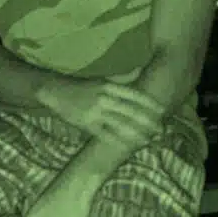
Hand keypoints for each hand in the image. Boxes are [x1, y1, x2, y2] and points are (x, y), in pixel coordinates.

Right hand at [43, 78, 167, 146]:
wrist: (55, 92)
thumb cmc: (82, 86)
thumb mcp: (102, 79)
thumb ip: (122, 77)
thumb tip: (140, 70)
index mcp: (109, 86)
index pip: (134, 95)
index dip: (150, 103)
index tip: (163, 111)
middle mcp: (104, 98)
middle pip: (130, 111)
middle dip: (147, 121)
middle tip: (161, 129)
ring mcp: (95, 111)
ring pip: (120, 123)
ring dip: (136, 133)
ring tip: (148, 139)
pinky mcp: (86, 123)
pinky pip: (104, 134)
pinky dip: (117, 141)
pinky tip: (127, 146)